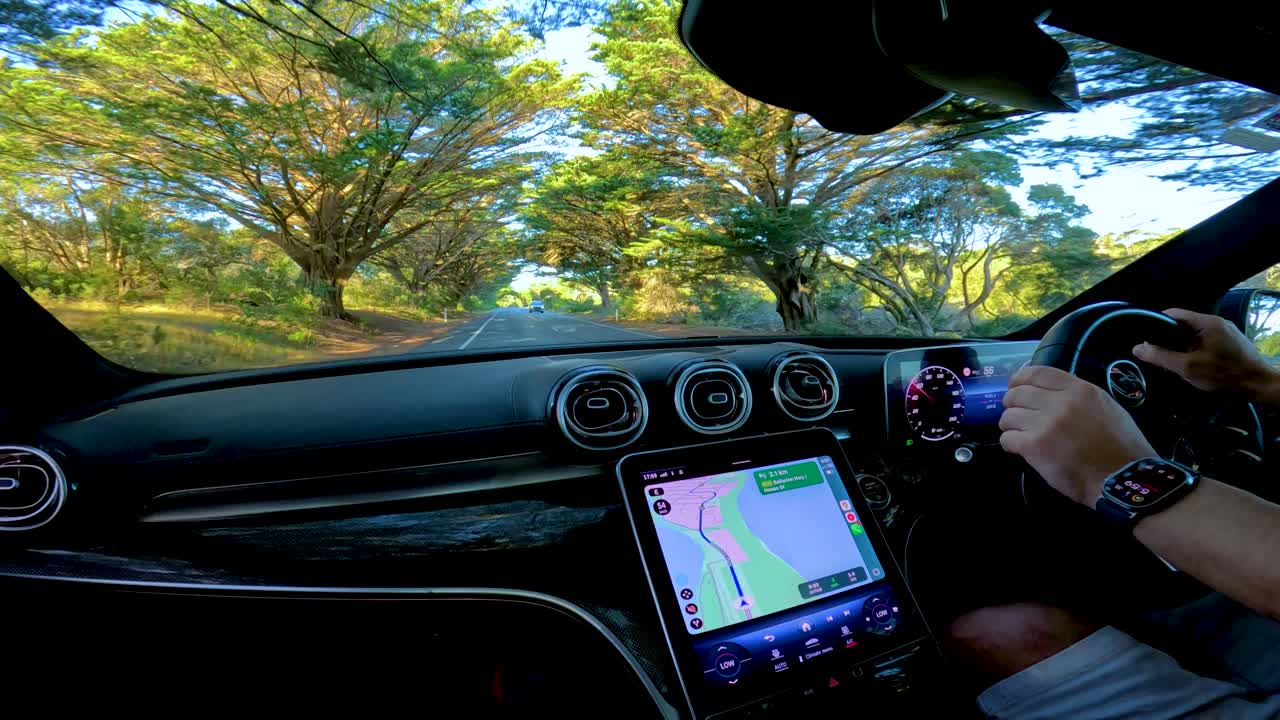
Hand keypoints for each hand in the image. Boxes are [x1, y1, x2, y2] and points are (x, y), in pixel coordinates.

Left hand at [1000, 366, 1155, 505]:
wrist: (1121, 479)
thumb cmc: (1120, 447)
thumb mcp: (1106, 407)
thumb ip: (1078, 396)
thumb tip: (1051, 392)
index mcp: (1080, 390)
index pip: (1037, 372)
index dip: (1020, 379)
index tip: (1015, 387)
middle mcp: (1060, 403)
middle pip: (1017, 393)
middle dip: (1012, 404)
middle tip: (1018, 416)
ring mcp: (1045, 423)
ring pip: (1008, 416)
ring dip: (1010, 426)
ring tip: (1020, 434)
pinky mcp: (1034, 446)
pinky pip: (1007, 438)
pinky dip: (1010, 444)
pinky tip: (1020, 448)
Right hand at [1133, 308, 1279, 402]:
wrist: (1259, 385)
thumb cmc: (1223, 374)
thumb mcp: (1187, 367)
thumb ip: (1161, 357)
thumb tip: (1137, 348)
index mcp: (1206, 322)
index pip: (1173, 314)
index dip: (1155, 324)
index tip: (1145, 339)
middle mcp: (1216, 322)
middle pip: (1183, 324)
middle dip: (1168, 338)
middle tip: (1157, 354)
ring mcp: (1225, 331)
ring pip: (1194, 334)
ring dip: (1181, 345)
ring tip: (1172, 360)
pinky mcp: (1231, 342)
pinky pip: (1205, 340)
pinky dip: (1194, 349)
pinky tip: (1192, 363)